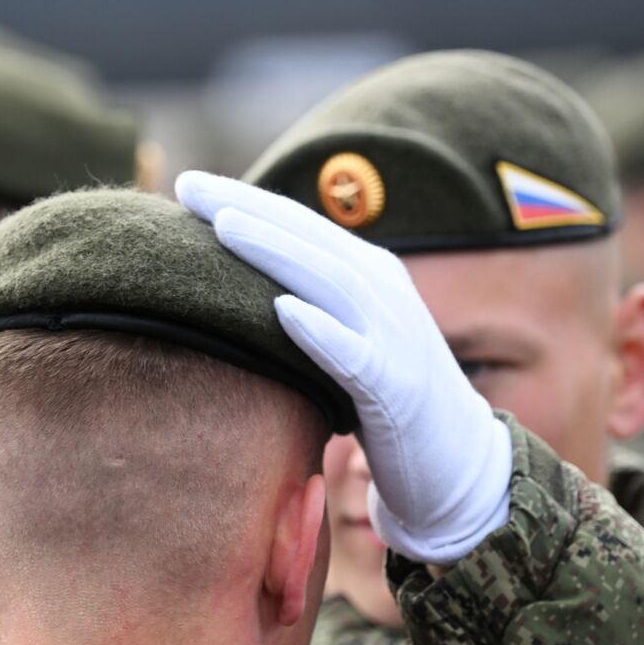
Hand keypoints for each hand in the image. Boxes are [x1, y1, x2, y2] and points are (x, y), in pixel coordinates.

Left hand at [176, 171, 510, 563]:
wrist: (456, 461)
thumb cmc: (383, 400)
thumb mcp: (345, 336)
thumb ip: (308, 303)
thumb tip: (234, 287)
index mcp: (367, 274)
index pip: (299, 225)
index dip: (245, 199)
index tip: (186, 183)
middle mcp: (381, 292)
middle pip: (309, 238)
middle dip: (247, 207)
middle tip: (186, 184)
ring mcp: (392, 337)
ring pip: (329, 281)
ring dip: (275, 251)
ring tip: (223, 226)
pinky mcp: (397, 389)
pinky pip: (355, 355)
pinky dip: (320, 331)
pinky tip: (283, 311)